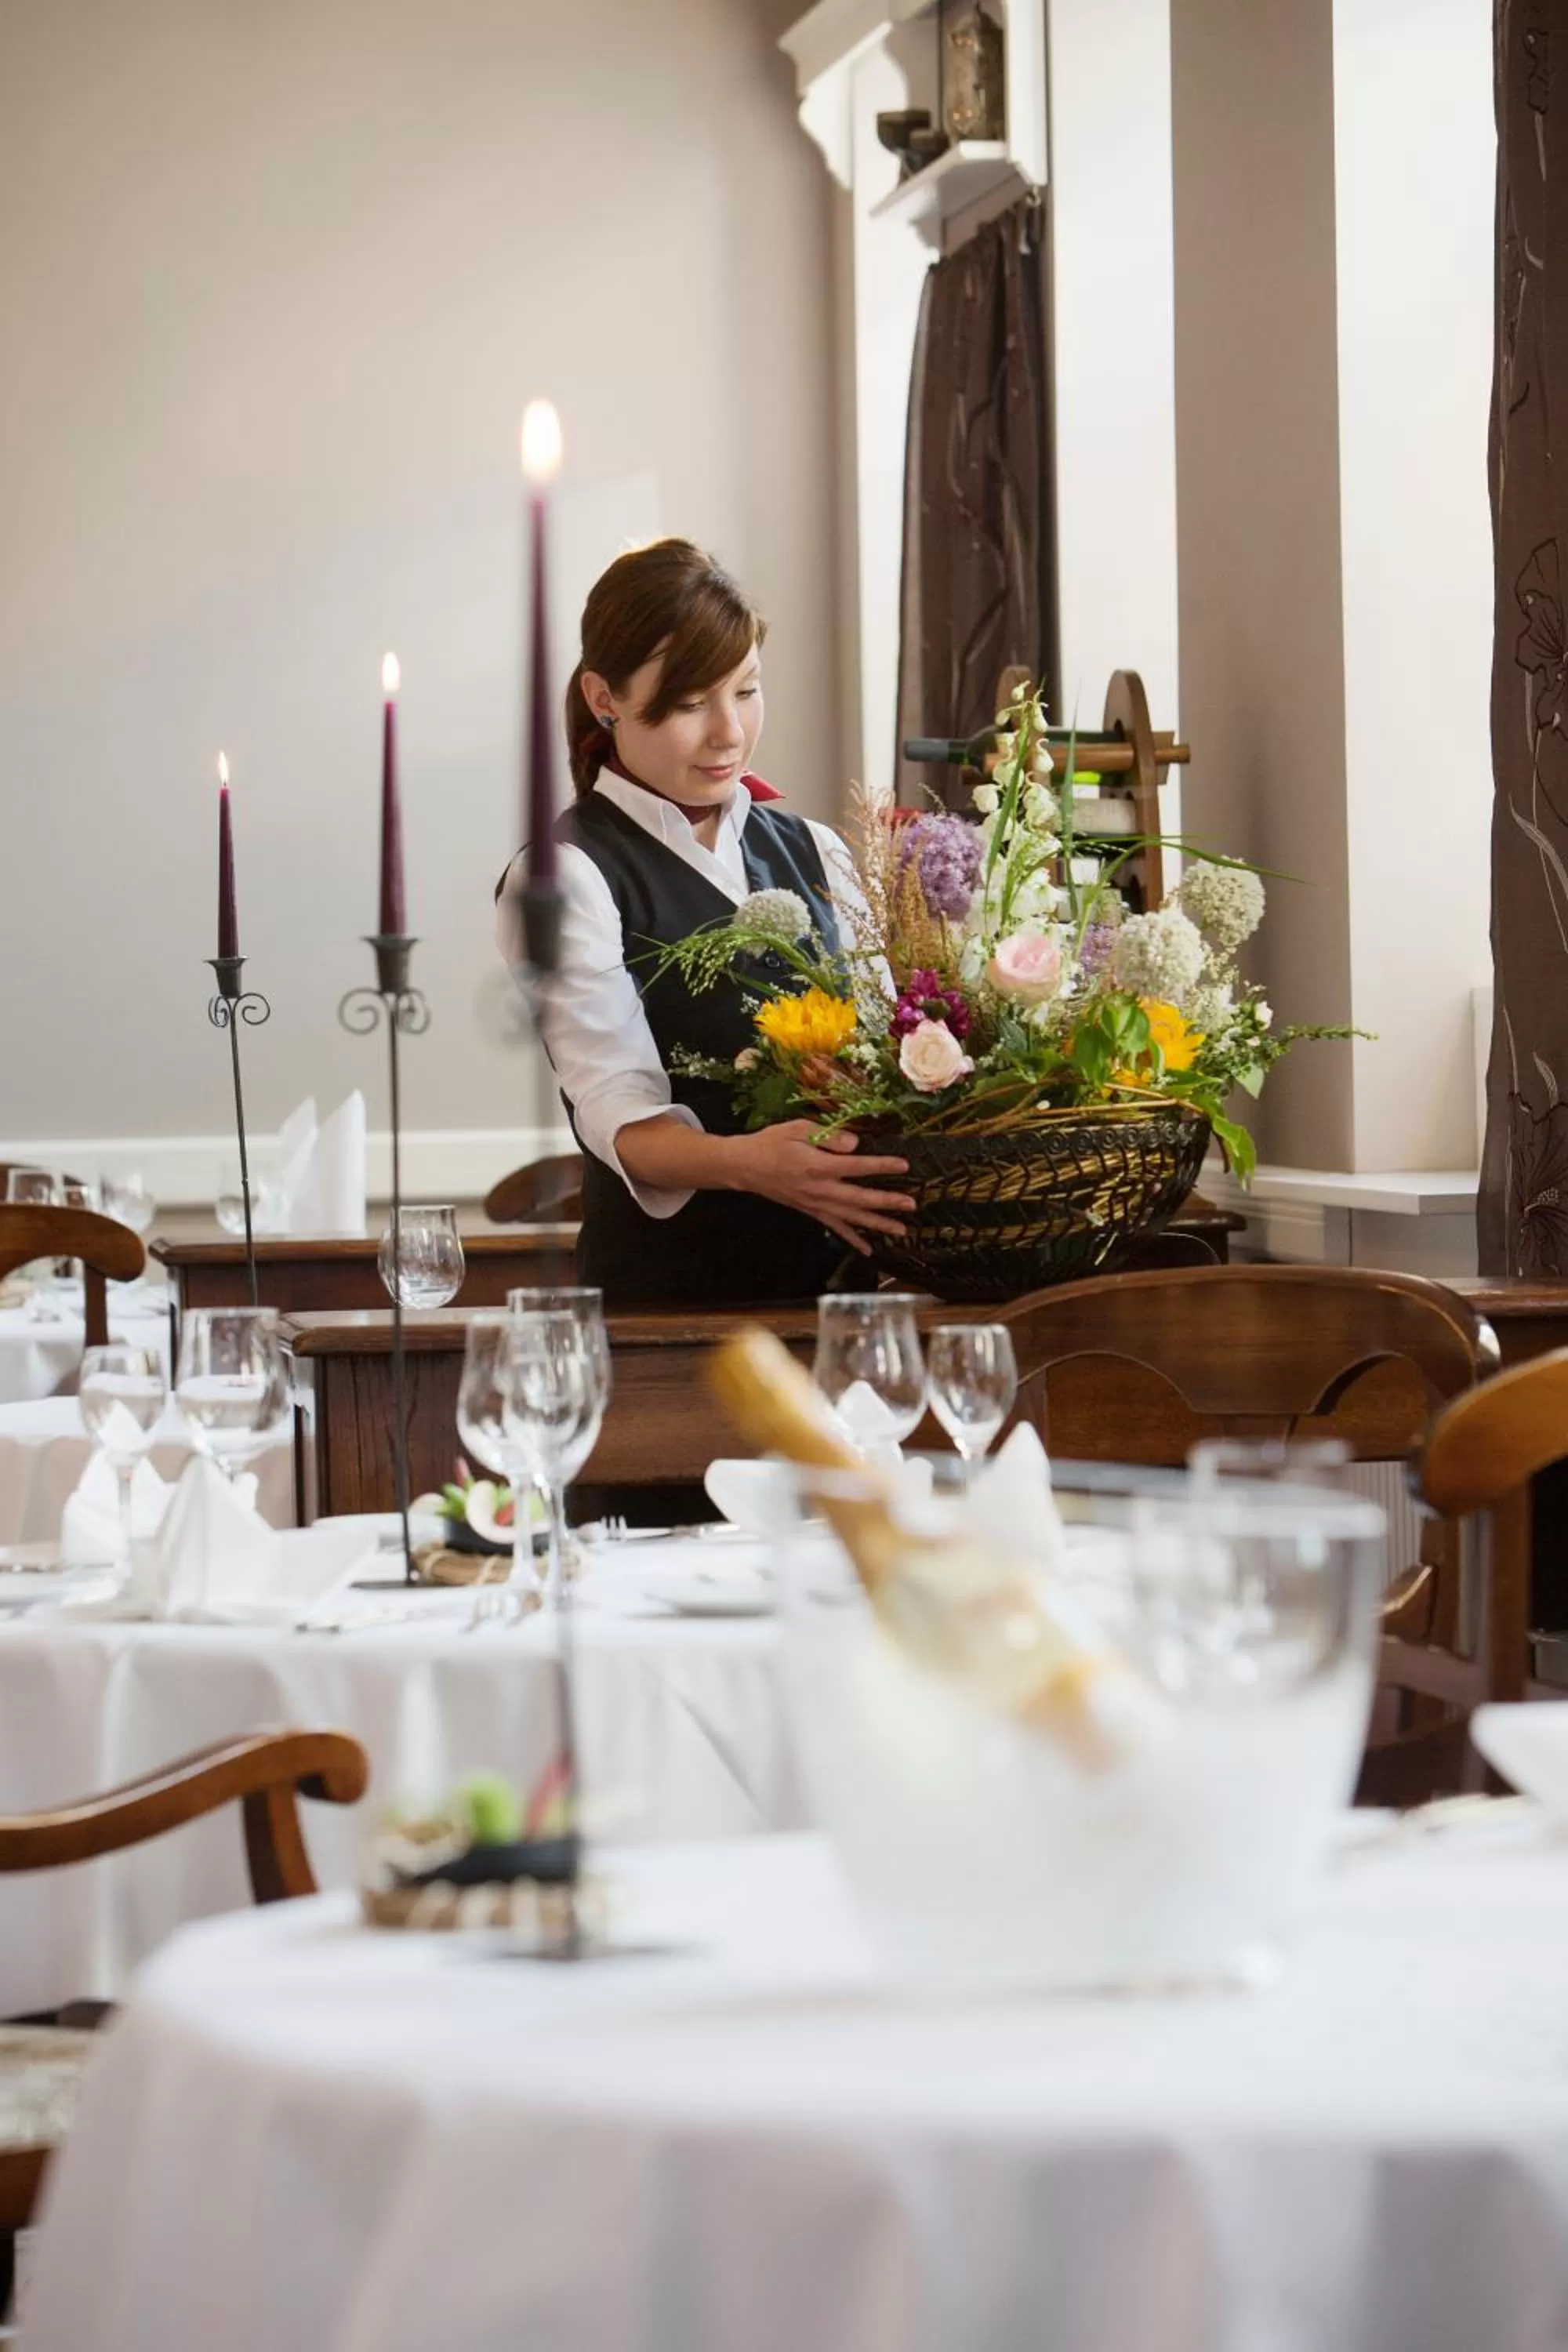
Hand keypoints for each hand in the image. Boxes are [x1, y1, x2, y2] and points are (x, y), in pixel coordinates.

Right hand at [726, 1122, 914, 1256]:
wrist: (743, 1166)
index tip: (904, 1166)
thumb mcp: (796, 1128)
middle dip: (887, 1202)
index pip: (856, 1167)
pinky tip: (869, 1249)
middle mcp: (819, 1189)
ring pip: (851, 1218)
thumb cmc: (771, 1143)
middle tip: (911, 1204)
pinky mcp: (810, 1211)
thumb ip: (827, 1135)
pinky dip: (852, 1239)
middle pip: (859, 1198)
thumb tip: (855, 1144)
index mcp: (817, 1166)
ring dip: (877, 1224)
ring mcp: (815, 1204)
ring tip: (901, 1230)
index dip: (881, 1166)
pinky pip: (835, 1228)